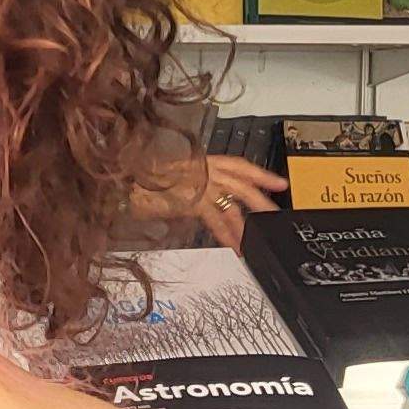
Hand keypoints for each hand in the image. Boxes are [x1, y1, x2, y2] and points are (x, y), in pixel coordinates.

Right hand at [156, 154, 286, 247]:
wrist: (127, 185)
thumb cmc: (145, 182)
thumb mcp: (176, 178)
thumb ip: (196, 185)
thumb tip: (210, 202)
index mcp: (204, 161)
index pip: (239, 165)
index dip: (261, 174)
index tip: (280, 183)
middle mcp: (206, 169)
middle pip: (243, 185)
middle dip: (262, 201)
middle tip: (277, 214)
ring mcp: (201, 184)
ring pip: (233, 205)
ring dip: (246, 225)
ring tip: (257, 240)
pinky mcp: (194, 201)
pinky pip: (217, 220)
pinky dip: (227, 235)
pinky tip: (235, 246)